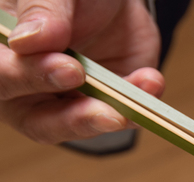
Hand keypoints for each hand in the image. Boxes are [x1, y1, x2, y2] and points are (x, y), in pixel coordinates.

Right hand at [0, 0, 163, 143]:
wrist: (111, 0)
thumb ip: (41, 10)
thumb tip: (28, 41)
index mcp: (3, 53)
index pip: (2, 76)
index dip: (27, 77)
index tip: (68, 68)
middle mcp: (26, 86)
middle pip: (35, 119)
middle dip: (71, 116)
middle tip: (103, 107)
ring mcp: (65, 102)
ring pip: (77, 127)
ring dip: (103, 120)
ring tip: (127, 110)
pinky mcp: (104, 106)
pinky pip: (119, 117)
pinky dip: (137, 106)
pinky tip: (151, 82)